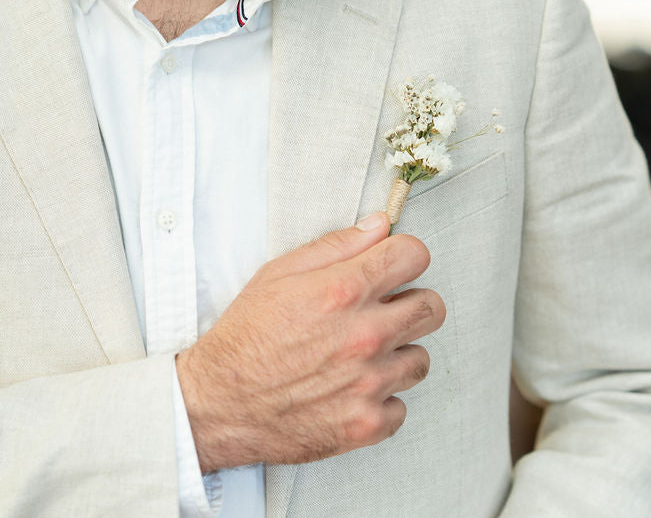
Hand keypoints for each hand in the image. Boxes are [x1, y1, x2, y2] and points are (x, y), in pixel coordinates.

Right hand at [175, 211, 442, 471]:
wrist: (217, 404)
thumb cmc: (244, 338)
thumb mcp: (278, 274)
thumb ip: (336, 246)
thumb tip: (379, 226)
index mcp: (344, 291)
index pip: (414, 256)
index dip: (403, 258)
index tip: (391, 268)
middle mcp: (365, 336)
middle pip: (432, 307)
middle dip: (411, 303)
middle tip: (383, 311)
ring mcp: (369, 383)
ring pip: (420, 359)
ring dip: (396, 355)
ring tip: (361, 357)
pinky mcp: (366, 424)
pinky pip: (402, 407)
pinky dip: (381, 401)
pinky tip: (352, 391)